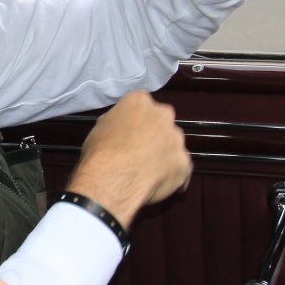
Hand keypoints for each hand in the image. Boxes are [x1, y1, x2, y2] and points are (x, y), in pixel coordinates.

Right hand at [63, 90, 190, 227]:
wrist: (114, 179)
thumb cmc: (100, 151)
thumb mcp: (99, 128)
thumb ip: (116, 123)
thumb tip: (121, 129)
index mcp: (140, 101)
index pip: (141, 104)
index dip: (135, 120)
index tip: (128, 133)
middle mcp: (163, 115)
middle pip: (161, 122)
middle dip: (154, 134)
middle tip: (140, 151)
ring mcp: (177, 139)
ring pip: (173, 144)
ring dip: (164, 153)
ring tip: (149, 171)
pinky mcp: (185, 163)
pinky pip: (180, 168)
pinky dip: (172, 174)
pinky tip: (159, 183)